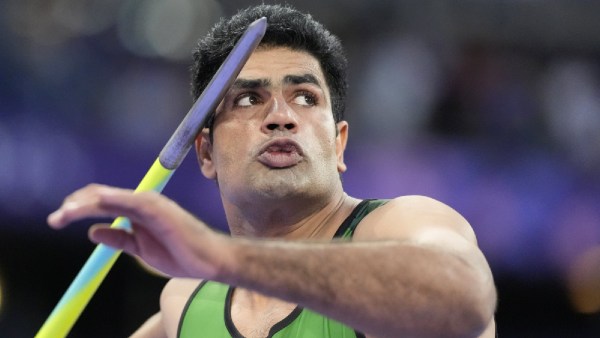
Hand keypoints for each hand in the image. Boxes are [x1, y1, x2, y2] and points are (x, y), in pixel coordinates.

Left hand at [48, 184, 229, 278]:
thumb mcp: (140, 249)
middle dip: (74, 205)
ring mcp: (148, 202)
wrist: (207, 260)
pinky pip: (126, 201)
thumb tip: (92, 231)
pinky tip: (91, 205)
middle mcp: (141, 201)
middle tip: (55, 219)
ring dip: (82, 204)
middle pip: (101, 195)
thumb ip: (118, 239)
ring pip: (108, 196)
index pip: (103, 201)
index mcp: (138, 210)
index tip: (60, 218)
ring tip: (63, 214)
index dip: (80, 207)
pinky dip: (107, 201)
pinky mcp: (155, 207)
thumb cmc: (181, 253)